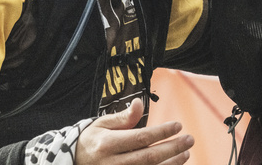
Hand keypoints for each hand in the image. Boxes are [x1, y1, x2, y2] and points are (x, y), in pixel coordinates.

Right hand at [76, 99, 193, 164]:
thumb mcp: (102, 124)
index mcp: (107, 144)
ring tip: (186, 154)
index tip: (178, 125)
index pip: (140, 138)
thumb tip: (140, 103)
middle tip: (189, 139)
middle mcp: (111, 163)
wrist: (72, 162)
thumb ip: (123, 117)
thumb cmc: (91, 140)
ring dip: (171, 164)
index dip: (161, 132)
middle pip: (148, 158)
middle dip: (172, 149)